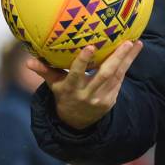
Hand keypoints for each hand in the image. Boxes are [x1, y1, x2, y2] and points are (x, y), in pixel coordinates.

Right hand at [27, 40, 143, 129]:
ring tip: (136, 42)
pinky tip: (135, 50)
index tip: (90, 47)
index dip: (83, 61)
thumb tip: (28, 61)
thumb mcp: (53, 85)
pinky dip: (128, 64)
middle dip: (116, 58)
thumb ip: (44, 71)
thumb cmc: (64, 95)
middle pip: (104, 75)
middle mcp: (87, 94)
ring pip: (117, 76)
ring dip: (128, 58)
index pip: (76, 74)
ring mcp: (101, 98)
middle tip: (126, 42)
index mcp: (71, 89)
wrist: (77, 122)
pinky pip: (121, 79)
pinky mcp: (111, 100)